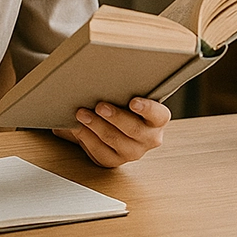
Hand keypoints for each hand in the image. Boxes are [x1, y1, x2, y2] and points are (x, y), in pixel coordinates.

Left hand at [53, 98, 170, 166]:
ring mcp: (133, 152)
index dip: (147, 109)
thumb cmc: (121, 103)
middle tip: (99, 106)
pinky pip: (100, 153)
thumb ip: (122, 89)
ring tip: (82, 114)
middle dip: (115, 117)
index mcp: (157, 119)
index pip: (158, 114)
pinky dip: (87, 139)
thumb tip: (103, 75)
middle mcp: (149, 138)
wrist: (111, 122)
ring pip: (114, 141)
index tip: (133, 102)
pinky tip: (78, 128)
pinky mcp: (114, 161)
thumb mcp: (127, 95)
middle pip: (134, 130)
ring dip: (96, 126)